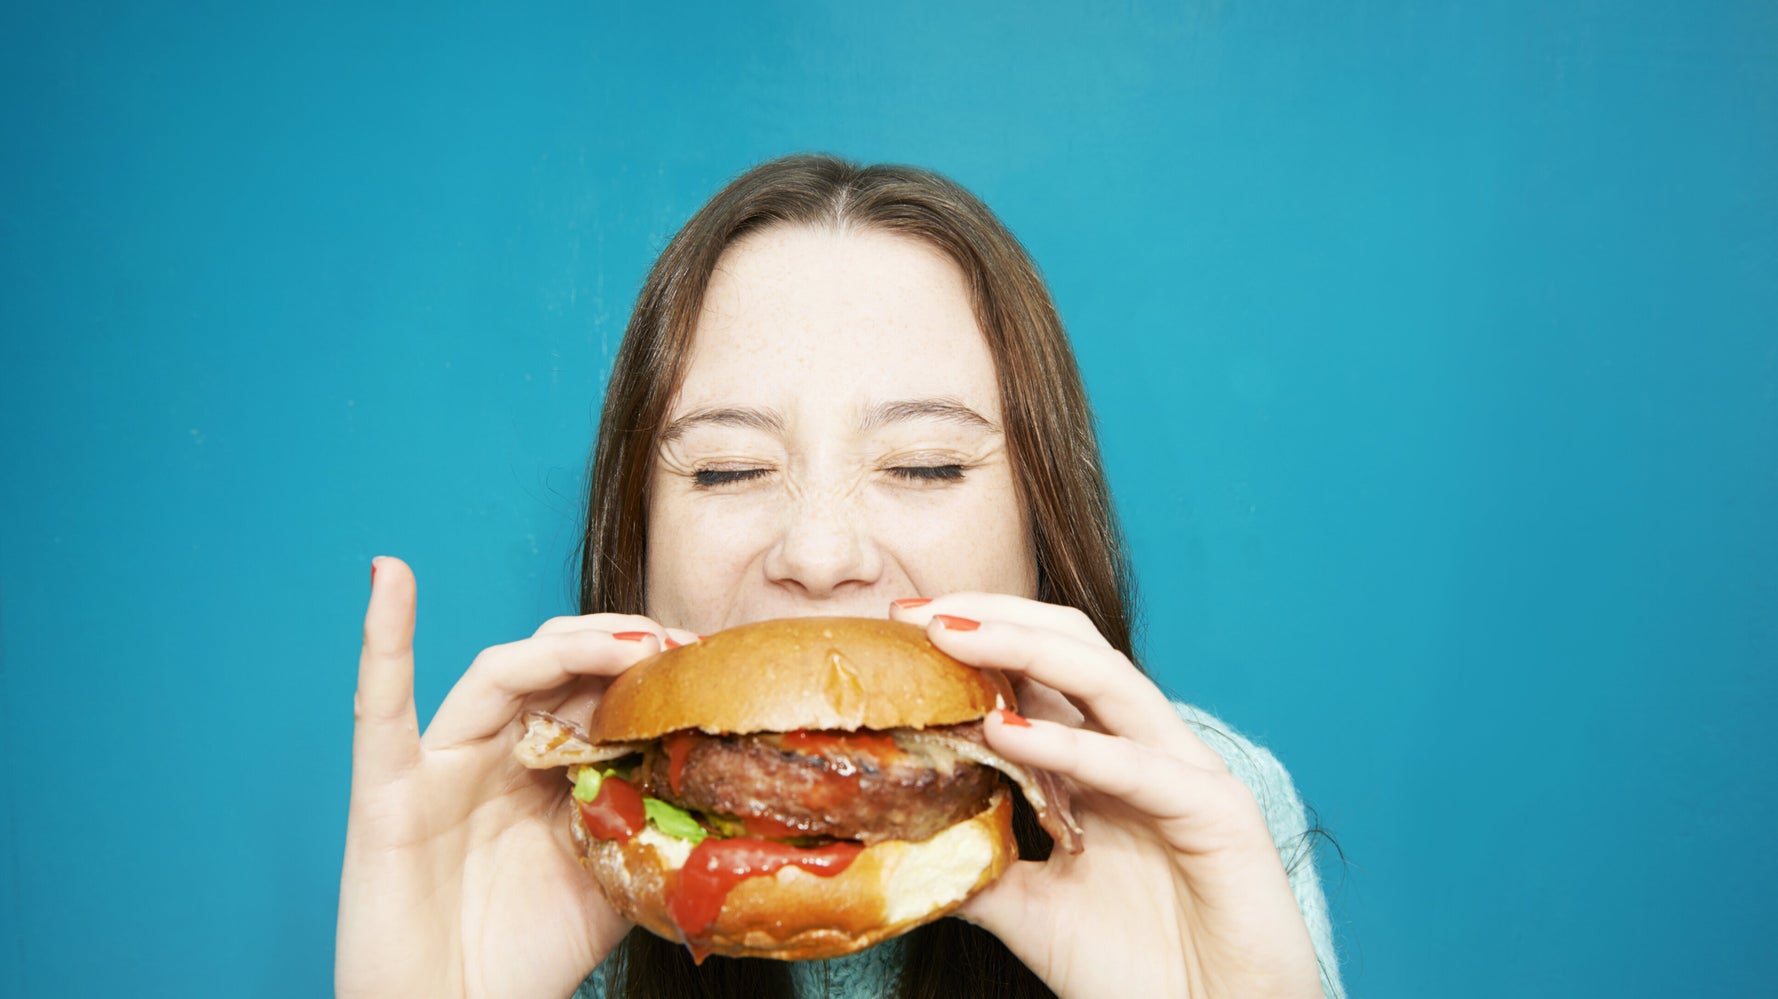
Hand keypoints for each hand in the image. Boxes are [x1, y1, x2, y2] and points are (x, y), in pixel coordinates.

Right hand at [336, 557, 694, 998]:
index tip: (708, 659)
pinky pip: (378, 706)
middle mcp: (497, 753)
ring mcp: (441, 764)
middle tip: (680, 648)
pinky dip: (381, 638)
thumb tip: (724, 792)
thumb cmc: (523, 959)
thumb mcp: (614, 884)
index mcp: (550, 771)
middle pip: (557, 666)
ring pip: (501, 674)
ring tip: (627, 643)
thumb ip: (650, 827)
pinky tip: (389, 580)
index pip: (601, 689)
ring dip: (566, 647)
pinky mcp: (387, 789)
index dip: (650, 666)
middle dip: (622, 646)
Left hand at [890, 595, 1321, 998]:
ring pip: (1106, 678)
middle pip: (1072, 646)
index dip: (974, 638)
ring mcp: (1185, 773)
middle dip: (993, 617)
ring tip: (950, 635)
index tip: (897, 628)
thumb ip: (977, 863)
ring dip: (1024, 647)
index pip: (1039, 669)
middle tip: (915, 611)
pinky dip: (1068, 744)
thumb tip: (893, 842)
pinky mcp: (1218, 812)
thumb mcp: (1028, 909)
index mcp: (1104, 761)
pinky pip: (1135, 764)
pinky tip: (1005, 731)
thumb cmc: (1137, 972)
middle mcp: (1144, 750)